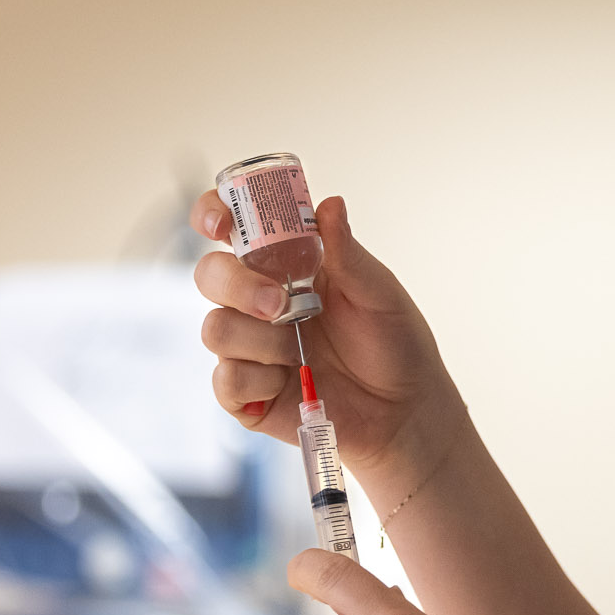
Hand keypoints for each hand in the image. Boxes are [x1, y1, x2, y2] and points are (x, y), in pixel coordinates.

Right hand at [192, 191, 460, 478]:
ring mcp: (249, 348)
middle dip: (237, 286)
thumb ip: (347, 253)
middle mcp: (258, 301)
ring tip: (302, 353)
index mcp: (286, 265)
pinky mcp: (247, 393)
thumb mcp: (379, 293)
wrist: (406, 410)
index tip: (222, 224)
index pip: (232, 228)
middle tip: (280, 304)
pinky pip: (225, 380)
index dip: (213, 214)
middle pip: (209, 274)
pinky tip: (292, 382)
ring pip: (215, 329)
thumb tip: (329, 204)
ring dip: (260, 340)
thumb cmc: (396, 344)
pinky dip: (258, 380)